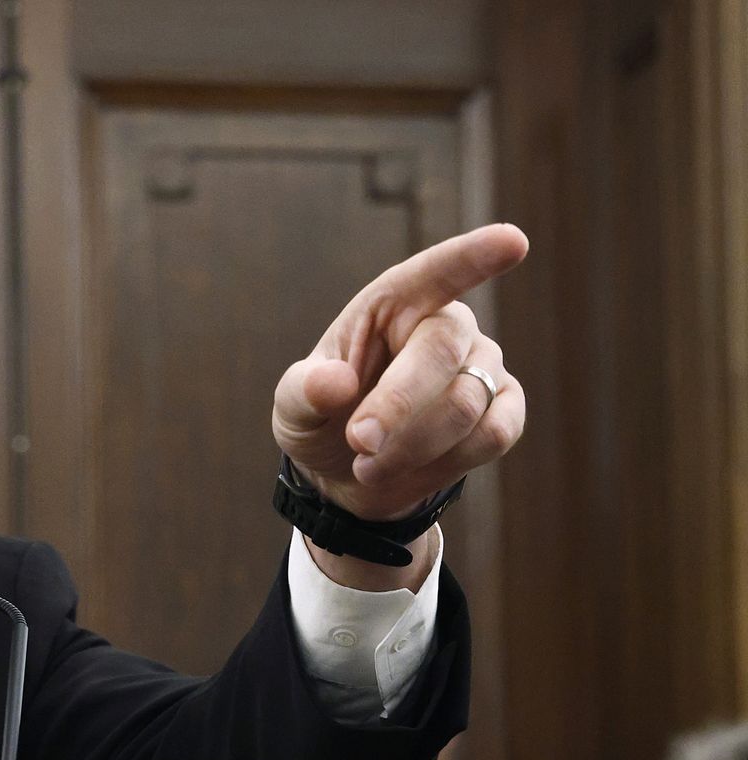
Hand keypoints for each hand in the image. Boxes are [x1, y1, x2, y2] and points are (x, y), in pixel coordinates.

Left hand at [272, 224, 529, 522]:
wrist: (352, 472)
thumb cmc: (322, 420)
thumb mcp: (294, 408)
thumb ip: (305, 391)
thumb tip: (334, 382)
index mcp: (393, 304)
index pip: (435, 272)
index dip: (472, 256)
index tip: (511, 241)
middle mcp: (446, 325)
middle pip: (439, 353)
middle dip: (396, 406)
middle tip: (359, 444)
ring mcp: (483, 364)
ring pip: (465, 404)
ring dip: (410, 447)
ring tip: (369, 463)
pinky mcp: (506, 406)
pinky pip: (495, 433)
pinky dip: (448, 461)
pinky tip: (414, 465)